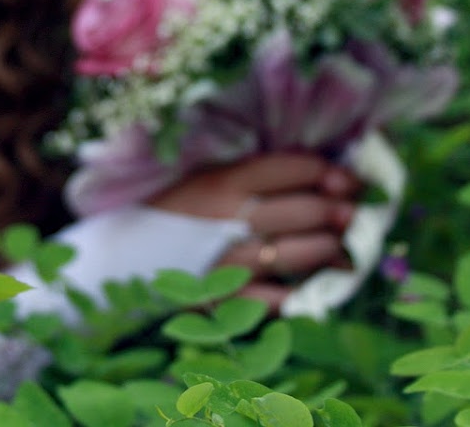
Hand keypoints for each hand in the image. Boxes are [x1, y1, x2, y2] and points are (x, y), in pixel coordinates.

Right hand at [147, 151, 360, 309]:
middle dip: (340, 211)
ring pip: (298, 253)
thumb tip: (316, 174)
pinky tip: (308, 292)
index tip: (352, 181)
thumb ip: (251, 176)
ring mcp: (226, 261)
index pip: (293, 168)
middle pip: (304, 209)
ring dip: (331, 251)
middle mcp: (228, 218)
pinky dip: (296, 297)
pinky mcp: (220, 299)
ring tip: (343, 252)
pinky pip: (272, 301)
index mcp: (223, 180)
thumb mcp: (203, 179)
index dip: (332, 173)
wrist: (115, 258)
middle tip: (355, 215)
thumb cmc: (167, 212)